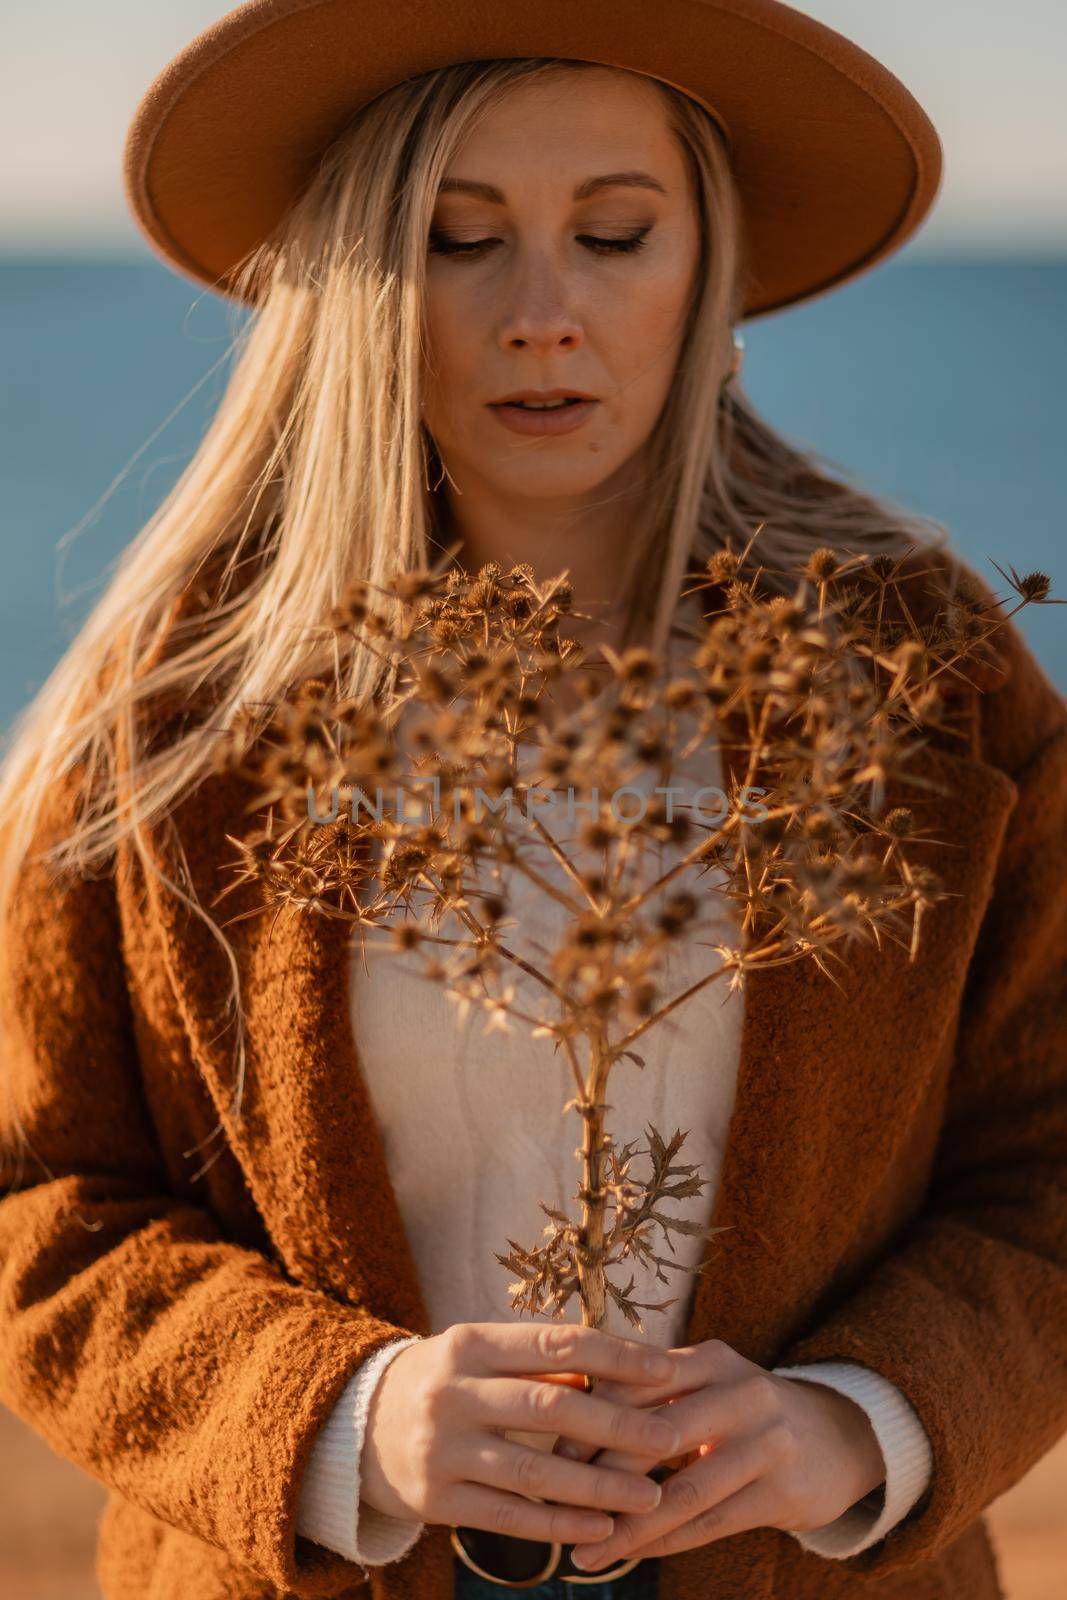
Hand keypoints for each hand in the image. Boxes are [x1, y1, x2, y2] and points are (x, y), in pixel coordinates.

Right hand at [358, 1321, 685, 1547]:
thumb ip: (538, 1360)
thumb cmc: (443, 1382)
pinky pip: (509, 1516)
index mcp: (470, 1343)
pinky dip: (560, 1524)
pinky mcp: (436, 1499)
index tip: (665, 1370)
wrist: (357, 1427)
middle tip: (671, 1438)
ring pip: (534, 1471)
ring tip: (648, 1496)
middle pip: (550, 1407)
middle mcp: (453, 1392)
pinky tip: (601, 1528)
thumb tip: (616, 1367)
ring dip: (599, 1486)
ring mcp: (442, 1448)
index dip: (615, 1356)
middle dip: (618, 1425)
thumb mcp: (479, 1355)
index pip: (555, 1343)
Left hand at [550, 1339, 885, 1570]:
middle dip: (599, 1473)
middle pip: (654, 1433)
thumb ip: (652, 1394)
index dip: (587, 1417)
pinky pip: (710, 1523)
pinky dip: (665, 1543)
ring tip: (584, 1553)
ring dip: (628, 1527)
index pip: (636, 1382)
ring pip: (682, 1490)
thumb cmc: (746, 1412)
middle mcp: (741, 1391)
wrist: (839, 1437)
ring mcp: (767, 1441)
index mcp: (711, 1358)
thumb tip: (564, 1414)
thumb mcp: (708, 1385)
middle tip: (553, 1504)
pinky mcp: (783, 1490)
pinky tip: (630, 1556)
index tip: (544, 1449)